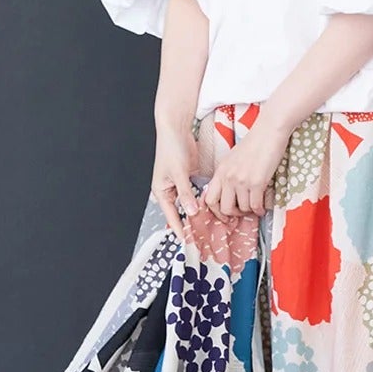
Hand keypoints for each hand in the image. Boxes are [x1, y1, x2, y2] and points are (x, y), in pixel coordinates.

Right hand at [150, 121, 203, 242]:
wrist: (176, 129)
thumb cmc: (171, 148)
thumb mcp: (179, 173)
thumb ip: (186, 193)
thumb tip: (192, 212)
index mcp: (161, 191)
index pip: (171, 216)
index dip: (179, 229)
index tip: (188, 242)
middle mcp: (169, 190)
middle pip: (180, 212)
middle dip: (191, 223)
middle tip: (203, 236)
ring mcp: (179, 185)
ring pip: (189, 204)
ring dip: (198, 212)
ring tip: (210, 225)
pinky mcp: (188, 179)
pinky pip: (195, 194)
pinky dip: (202, 201)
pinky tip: (211, 207)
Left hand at [201, 116, 289, 219]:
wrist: (269, 132)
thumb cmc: (254, 143)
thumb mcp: (232, 159)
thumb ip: (227, 175)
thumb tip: (228, 194)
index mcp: (220, 171)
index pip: (209, 199)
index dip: (216, 211)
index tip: (224, 214)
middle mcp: (228, 177)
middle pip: (223, 208)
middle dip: (233, 214)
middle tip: (241, 212)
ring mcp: (242, 180)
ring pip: (242, 208)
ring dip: (249, 210)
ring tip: (255, 207)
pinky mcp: (257, 182)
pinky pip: (255, 205)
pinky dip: (259, 210)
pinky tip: (262, 207)